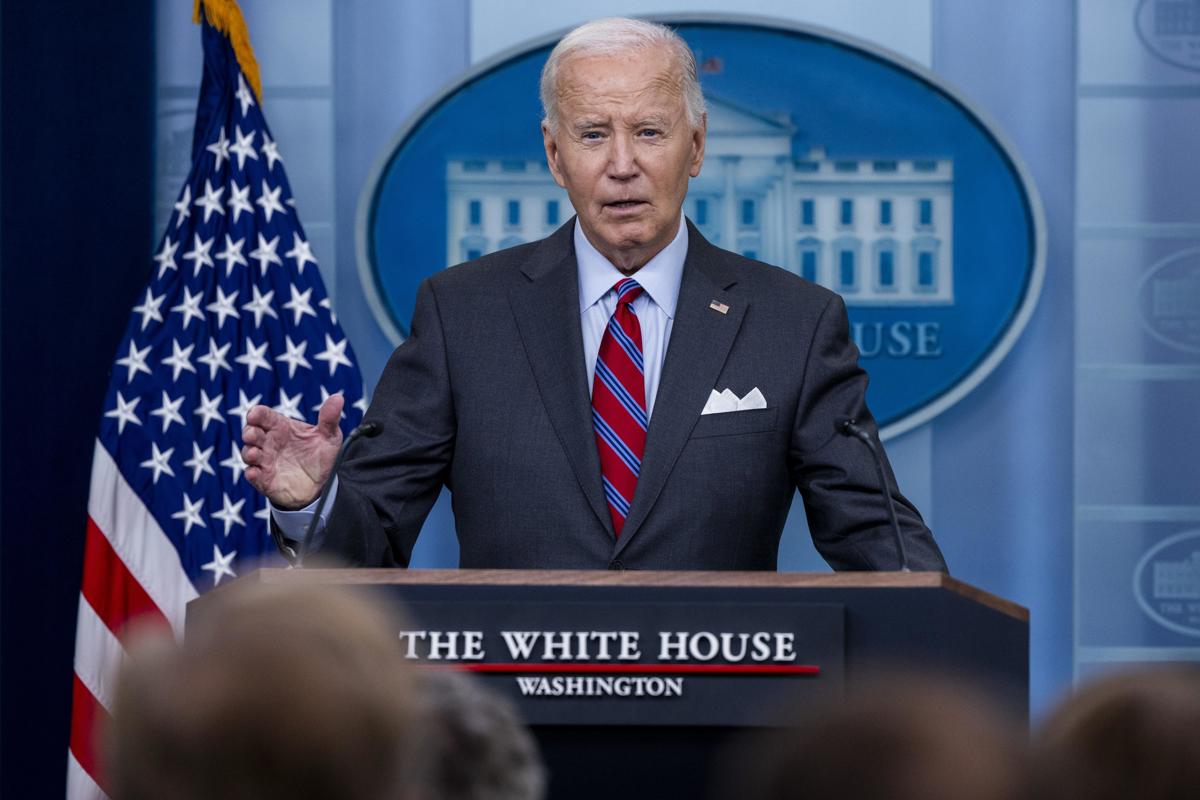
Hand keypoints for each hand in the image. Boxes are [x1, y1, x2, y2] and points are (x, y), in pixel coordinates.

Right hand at [242, 395, 343, 509]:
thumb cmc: (321, 456)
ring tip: (255, 453)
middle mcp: (269, 442)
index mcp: (281, 427)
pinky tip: (255, 472)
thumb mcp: (329, 436)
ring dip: (248, 452)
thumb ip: (330, 418)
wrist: (323, 485)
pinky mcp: (265, 480)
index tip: (255, 414)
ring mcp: (265, 461)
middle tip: (253, 434)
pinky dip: (252, 474)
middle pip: (251, 432)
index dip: (257, 413)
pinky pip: (253, 476)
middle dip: (249, 432)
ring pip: (248, 453)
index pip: (264, 416)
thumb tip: (338, 397)